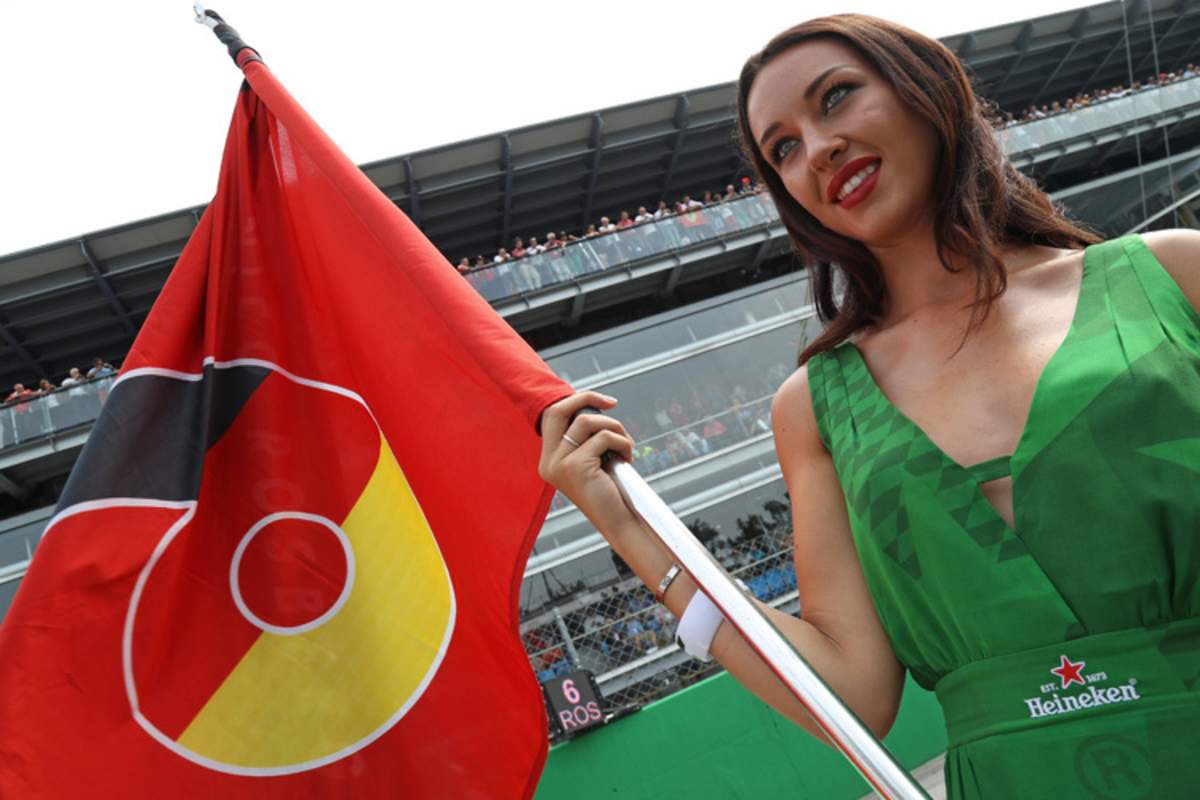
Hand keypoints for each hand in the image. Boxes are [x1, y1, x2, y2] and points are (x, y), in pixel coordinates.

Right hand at [538, 391, 637, 535]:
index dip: (576, 401)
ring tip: (626, 444)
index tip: (603, 402)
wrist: (619, 521)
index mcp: (549, 460)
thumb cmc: (610, 490)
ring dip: (614, 427)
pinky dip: (622, 443)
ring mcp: (559, 465)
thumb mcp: (592, 459)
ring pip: (586, 422)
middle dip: (587, 398)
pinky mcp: (575, 467)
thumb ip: (585, 437)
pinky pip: (603, 437)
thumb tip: (593, 404)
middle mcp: (548, 462)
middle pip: (557, 411)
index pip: (552, 417)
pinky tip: (627, 459)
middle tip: (612, 403)